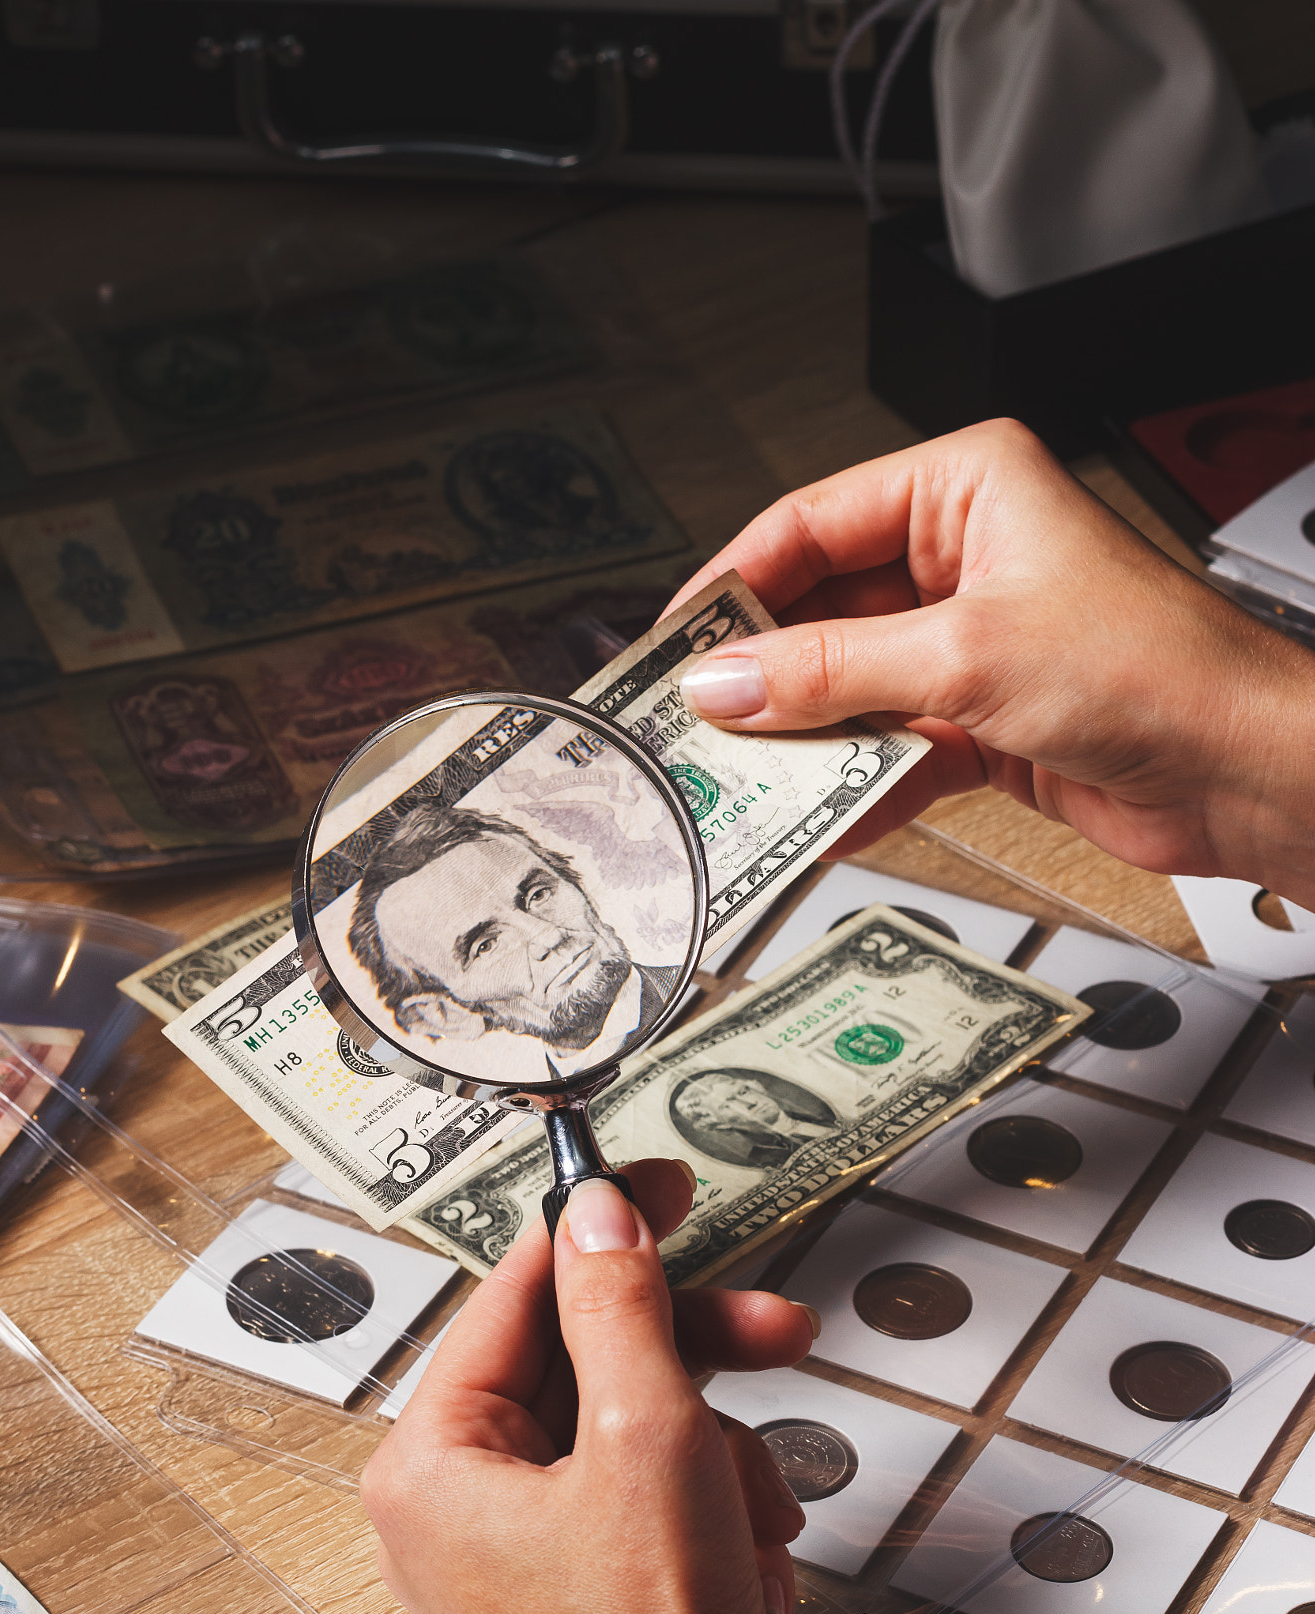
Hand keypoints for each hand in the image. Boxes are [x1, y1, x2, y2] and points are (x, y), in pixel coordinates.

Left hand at [361, 1159, 815, 1613]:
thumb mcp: (648, 1435)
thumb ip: (620, 1303)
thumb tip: (597, 1212)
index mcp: (431, 1462)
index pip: (514, 1295)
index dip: (598, 1227)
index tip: (661, 1180)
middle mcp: (455, 1503)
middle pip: (585, 1363)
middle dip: (694, 1363)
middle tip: (774, 1330)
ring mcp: (513, 1550)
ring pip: (632, 1425)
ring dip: (719, 1450)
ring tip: (760, 1512)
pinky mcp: (573, 1584)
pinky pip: (646, 1491)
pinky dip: (712, 1505)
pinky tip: (753, 1557)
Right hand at [670, 419, 1314, 911]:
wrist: (1245, 768)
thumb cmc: (1157, 667)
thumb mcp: (967, 656)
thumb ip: (833, 672)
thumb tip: (727, 683)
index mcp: (966, 488)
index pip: (813, 522)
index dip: (737, 583)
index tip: (677, 641)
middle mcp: (965, 557)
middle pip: (824, 610)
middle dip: (763, 672)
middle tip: (691, 720)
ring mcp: (971, 642)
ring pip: (852, 685)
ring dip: (802, 737)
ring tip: (736, 777)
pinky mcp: (983, 719)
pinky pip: (891, 745)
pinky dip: (855, 782)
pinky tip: (812, 815)